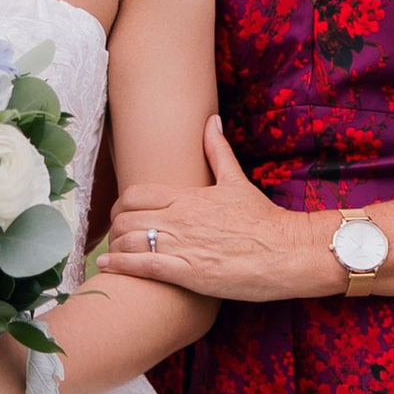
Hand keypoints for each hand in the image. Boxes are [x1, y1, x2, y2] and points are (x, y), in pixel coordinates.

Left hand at [104, 118, 342, 303]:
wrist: (287, 251)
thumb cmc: (264, 219)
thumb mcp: (236, 181)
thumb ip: (217, 151)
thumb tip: (211, 121)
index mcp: (188, 196)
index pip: (136, 194)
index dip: (120, 204)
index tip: (120, 213)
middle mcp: (181, 218)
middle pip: (126, 218)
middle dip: (114, 228)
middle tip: (115, 237)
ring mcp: (183, 245)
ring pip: (129, 241)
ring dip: (115, 248)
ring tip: (112, 254)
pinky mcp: (188, 273)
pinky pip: (143, 267)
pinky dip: (119, 266)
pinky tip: (106, 267)